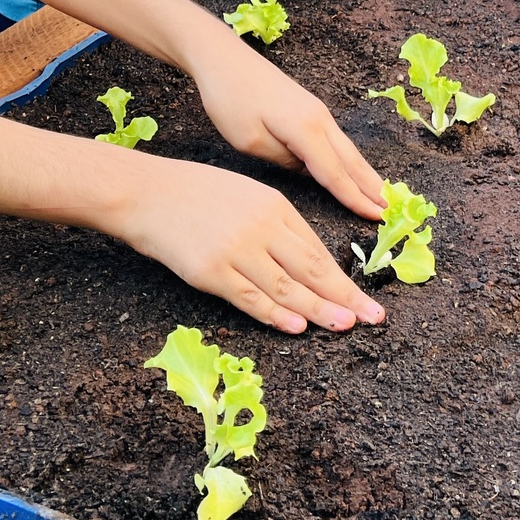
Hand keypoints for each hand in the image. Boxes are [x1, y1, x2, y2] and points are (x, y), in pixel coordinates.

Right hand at [112, 152, 384, 333]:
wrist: (147, 193)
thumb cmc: (194, 195)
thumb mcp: (246, 197)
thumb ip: (276, 225)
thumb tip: (307, 263)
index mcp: (274, 206)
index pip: (317, 250)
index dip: (344, 278)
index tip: (367, 299)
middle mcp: (262, 227)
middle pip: (312, 269)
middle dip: (345, 296)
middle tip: (372, 318)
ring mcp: (237, 249)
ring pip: (287, 287)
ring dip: (318, 310)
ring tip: (344, 326)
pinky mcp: (211, 271)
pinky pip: (250, 297)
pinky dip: (276, 313)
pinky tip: (297, 326)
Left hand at [187, 37, 387, 218]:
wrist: (224, 58)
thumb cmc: (231, 99)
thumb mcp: (250, 141)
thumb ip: (283, 160)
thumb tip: (305, 169)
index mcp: (305, 129)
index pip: (335, 173)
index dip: (355, 198)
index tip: (377, 219)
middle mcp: (319, 118)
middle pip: (351, 160)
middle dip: (371, 187)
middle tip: (391, 211)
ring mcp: (317, 111)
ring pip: (347, 149)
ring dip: (365, 173)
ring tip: (382, 194)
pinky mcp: (310, 108)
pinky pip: (337, 140)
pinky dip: (351, 159)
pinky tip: (355, 168)